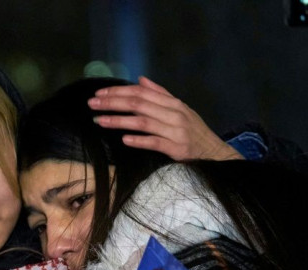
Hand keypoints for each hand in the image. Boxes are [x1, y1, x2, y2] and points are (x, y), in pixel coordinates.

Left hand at [88, 76, 241, 160]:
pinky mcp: (177, 148)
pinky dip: (139, 140)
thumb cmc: (193, 132)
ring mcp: (175, 130)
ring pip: (143, 122)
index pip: (140, 92)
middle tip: (92, 105)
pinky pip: (155, 142)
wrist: (215, 152)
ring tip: (99, 121)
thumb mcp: (180, 109)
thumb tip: (141, 79)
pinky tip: (124, 139)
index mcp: (172, 103)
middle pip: (138, 104)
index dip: (118, 92)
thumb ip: (160, 94)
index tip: (99, 94)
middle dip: (113, 103)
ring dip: (119, 121)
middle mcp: (173, 113)